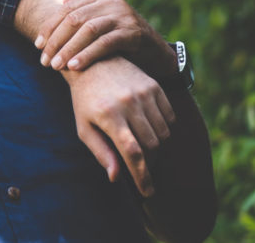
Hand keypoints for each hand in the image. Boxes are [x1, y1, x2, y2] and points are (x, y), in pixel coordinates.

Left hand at [33, 0, 176, 76]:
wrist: (155, 51)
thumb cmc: (120, 38)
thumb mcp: (101, 22)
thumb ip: (83, 11)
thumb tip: (59, 4)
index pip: (67, 9)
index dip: (50, 27)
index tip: (38, 45)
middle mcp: (111, 0)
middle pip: (74, 19)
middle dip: (56, 41)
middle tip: (45, 61)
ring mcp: (123, 15)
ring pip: (87, 30)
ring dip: (68, 49)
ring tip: (56, 66)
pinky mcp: (132, 32)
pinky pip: (104, 43)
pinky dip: (87, 55)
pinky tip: (74, 67)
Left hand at [66, 57, 174, 197]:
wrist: (94, 63)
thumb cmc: (85, 101)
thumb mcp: (84, 128)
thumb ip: (101, 152)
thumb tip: (116, 177)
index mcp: (108, 116)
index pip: (133, 153)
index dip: (142, 176)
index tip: (147, 192)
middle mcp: (129, 103)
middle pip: (151, 146)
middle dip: (149, 163)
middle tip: (141, 168)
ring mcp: (144, 93)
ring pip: (163, 134)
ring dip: (156, 147)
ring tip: (142, 147)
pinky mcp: (154, 86)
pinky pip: (169, 118)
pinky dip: (163, 130)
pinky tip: (149, 130)